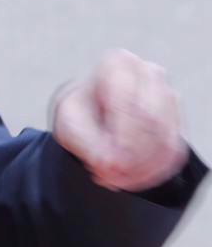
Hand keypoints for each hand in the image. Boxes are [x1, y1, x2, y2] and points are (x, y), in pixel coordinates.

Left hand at [52, 49, 188, 191]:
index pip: (130, 105)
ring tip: (117, 180)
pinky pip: (174, 150)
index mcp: (116, 65)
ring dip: (144, 168)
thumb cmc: (79, 112)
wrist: (90, 111)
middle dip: (133, 156)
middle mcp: (146, 74)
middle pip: (152, 122)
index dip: (122, 141)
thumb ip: (88, 143)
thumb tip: (110, 165)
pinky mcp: (175, 118)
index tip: (109, 167)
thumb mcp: (70, 124)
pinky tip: (133, 178)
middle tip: (111, 178)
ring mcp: (166, 94)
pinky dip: (155, 170)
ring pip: (166, 139)